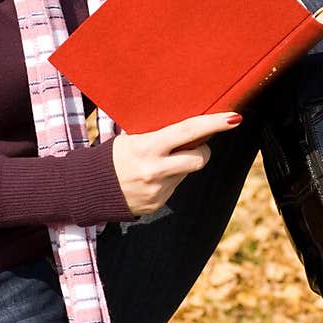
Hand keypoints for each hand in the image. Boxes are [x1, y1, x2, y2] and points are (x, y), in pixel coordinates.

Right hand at [111, 112, 242, 216]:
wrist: (88, 189)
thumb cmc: (113, 156)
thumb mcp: (131, 139)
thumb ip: (160, 134)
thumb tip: (194, 127)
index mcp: (146, 147)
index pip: (188, 132)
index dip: (214, 124)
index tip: (235, 117)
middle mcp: (154, 171)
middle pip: (200, 158)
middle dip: (203, 150)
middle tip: (195, 144)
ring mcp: (157, 191)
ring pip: (188, 172)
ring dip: (181, 165)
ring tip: (159, 163)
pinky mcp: (157, 204)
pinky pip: (175, 187)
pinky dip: (169, 179)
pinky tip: (148, 178)